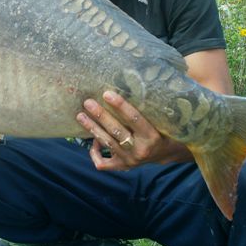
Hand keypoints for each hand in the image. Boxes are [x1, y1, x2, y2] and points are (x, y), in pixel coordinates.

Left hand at [76, 90, 192, 170]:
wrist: (165, 153)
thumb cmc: (162, 128)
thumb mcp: (161, 118)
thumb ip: (149, 105)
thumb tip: (134, 79)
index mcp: (152, 136)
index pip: (134, 119)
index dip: (120, 106)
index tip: (106, 93)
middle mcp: (140, 150)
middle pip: (117, 131)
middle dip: (101, 116)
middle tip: (88, 102)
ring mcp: (130, 160)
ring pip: (107, 143)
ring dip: (92, 129)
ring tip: (80, 115)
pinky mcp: (122, 166)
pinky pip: (104, 163)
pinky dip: (95, 153)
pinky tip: (93, 142)